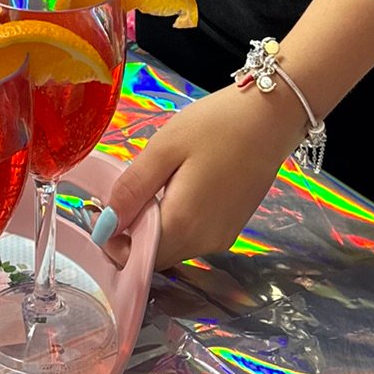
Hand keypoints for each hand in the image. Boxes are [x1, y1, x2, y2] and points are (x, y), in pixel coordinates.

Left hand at [96, 81, 304, 271]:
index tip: (100, 211)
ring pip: (174, 247)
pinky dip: (175, 223)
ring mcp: (222, 237)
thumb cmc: (217, 125)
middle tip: (120, 196)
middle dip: (131, 236)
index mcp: (184, 225)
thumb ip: (133, 188)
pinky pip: (192, 237)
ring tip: (146, 188)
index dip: (113, 241)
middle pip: (156, 256)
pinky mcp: (232, 227)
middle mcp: (205, 242)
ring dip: (153, 229)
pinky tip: (172, 190)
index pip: (136, 256)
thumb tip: (105, 224)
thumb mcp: (165, 148)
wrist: (273, 117)